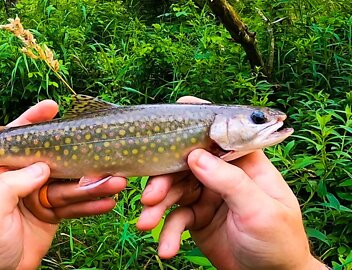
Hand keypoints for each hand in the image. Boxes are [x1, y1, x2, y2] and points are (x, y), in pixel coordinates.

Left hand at [0, 100, 125, 268]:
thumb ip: (10, 186)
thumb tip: (41, 166)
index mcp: (0, 172)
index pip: (17, 139)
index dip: (34, 121)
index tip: (53, 107)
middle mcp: (22, 179)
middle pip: (55, 161)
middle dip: (80, 161)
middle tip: (105, 158)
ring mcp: (40, 195)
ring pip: (70, 184)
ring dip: (93, 185)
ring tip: (117, 183)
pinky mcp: (52, 212)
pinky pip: (74, 205)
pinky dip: (91, 205)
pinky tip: (108, 202)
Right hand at [137, 97, 325, 268]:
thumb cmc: (279, 241)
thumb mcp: (259, 210)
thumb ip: (229, 181)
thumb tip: (195, 155)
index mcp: (245, 164)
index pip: (219, 136)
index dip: (194, 124)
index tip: (168, 118)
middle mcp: (223, 175)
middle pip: (186, 165)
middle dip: (164, 179)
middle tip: (150, 196)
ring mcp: (207, 195)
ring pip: (175, 191)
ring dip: (158, 207)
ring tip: (145, 223)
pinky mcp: (197, 218)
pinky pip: (176, 219)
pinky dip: (167, 232)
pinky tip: (165, 247)